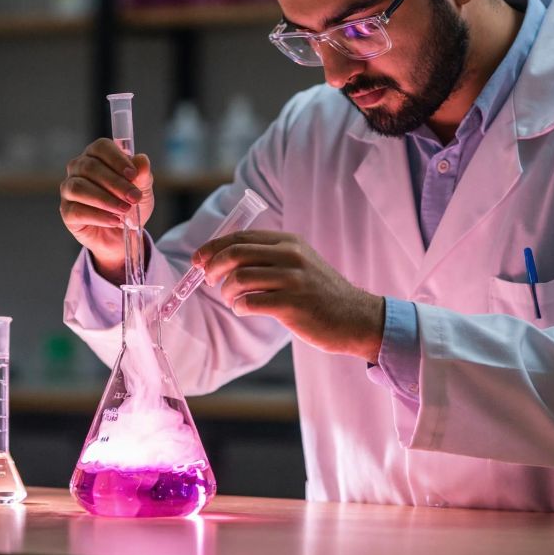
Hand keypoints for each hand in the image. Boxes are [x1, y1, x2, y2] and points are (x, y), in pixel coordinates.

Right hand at [60, 138, 154, 283]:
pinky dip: (99, 216)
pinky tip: (114, 221)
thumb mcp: (142, 190)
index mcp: (96, 156)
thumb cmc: (128, 204)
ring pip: (79, 187)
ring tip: (124, 210)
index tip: (133, 174)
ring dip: (105, 199)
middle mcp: (78, 169)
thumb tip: (142, 161)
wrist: (121, 234)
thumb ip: (143, 175)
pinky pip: (77, 211)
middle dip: (115, 183)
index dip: (117, 159)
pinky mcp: (67, 212)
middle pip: (90, 167)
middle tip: (134, 197)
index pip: (101, 147)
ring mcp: (69, 190)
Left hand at [194, 231, 384, 361]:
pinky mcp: (293, 304)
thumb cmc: (320, 293)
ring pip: (239, 278)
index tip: (198, 260)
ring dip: (227, 292)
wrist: (355, 317)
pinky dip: (240, 307)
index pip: (240, 237)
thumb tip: (221, 258)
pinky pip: (251, 302)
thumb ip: (267, 256)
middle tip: (209, 281)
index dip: (213, 248)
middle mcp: (291, 255)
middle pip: (235, 254)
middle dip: (213, 268)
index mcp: (289, 242)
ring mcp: (293, 280)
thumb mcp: (298, 263)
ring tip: (232, 300)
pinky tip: (245, 309)